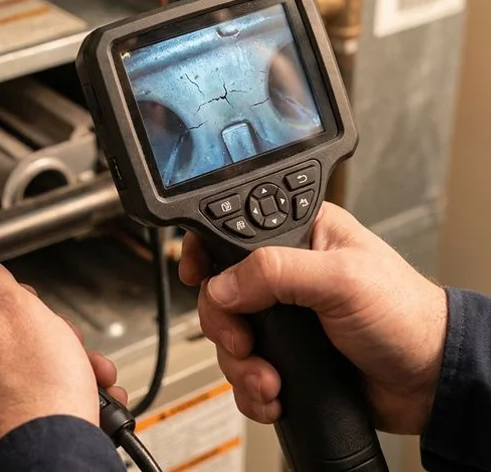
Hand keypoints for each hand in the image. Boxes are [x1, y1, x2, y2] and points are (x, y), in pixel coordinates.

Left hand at [0, 254, 126, 471]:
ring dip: (54, 372)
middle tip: (67, 345)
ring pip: (11, 381)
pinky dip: (46, 406)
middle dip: (41, 340)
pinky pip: (17, 415)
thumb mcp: (16, 307)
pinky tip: (80, 405)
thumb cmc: (32, 394)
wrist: (51, 463)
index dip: (6, 304)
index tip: (28, 310)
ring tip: (87, 378)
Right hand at [180, 202, 446, 434]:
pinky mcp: (285, 357)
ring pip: (227, 338)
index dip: (207, 254)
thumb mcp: (342, 279)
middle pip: (221, 294)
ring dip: (241, 366)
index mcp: (298, 237)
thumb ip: (276, 272)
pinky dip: (252, 389)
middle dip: (225, 326)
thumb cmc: (405, 315)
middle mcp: (285, 276)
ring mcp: (283, 319)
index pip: (232, 234)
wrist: (428, 382)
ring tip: (270, 379)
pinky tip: (274, 394)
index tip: (198, 277)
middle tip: (244, 342)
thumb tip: (222, 285)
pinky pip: (244, 372)